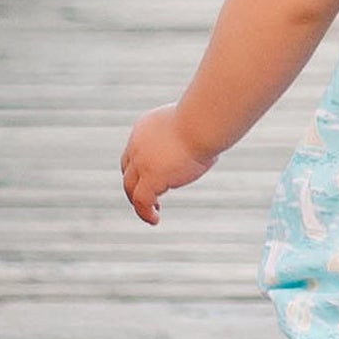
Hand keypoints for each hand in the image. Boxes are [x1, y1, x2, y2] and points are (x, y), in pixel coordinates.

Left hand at [121, 105, 216, 223]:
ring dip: (138, 201)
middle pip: (128, 170)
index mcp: (146, 127)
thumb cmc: (207, 119)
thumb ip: (196, 136)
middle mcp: (138, 144)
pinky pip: (141, 200)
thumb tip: (211, 145)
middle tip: (149, 198)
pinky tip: (154, 219)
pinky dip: (145, 212)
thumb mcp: (196, 125)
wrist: (200, 122)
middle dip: (135, 185)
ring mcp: (141, 161)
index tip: (155, 177)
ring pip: (130, 187)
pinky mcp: (150, 177)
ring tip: (152, 214)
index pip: (136, 150)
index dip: (140, 166)